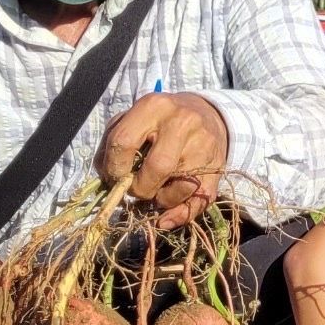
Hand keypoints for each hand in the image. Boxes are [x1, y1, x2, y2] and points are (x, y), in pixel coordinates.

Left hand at [98, 93, 228, 227]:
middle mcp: (182, 123)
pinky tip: (165, 217)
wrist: (205, 114)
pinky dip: (178, 216)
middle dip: (139, 188)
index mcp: (154, 107)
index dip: (113, 167)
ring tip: (155, 193)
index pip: (124, 142)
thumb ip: (112, 145)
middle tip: (135, 190)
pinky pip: (197, 201)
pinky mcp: (217, 167)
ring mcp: (204, 145)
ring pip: (178, 189)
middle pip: (156, 168)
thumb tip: (107, 181)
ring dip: (160, 201)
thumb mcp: (132, 120)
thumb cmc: (159, 121)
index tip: (114, 176)